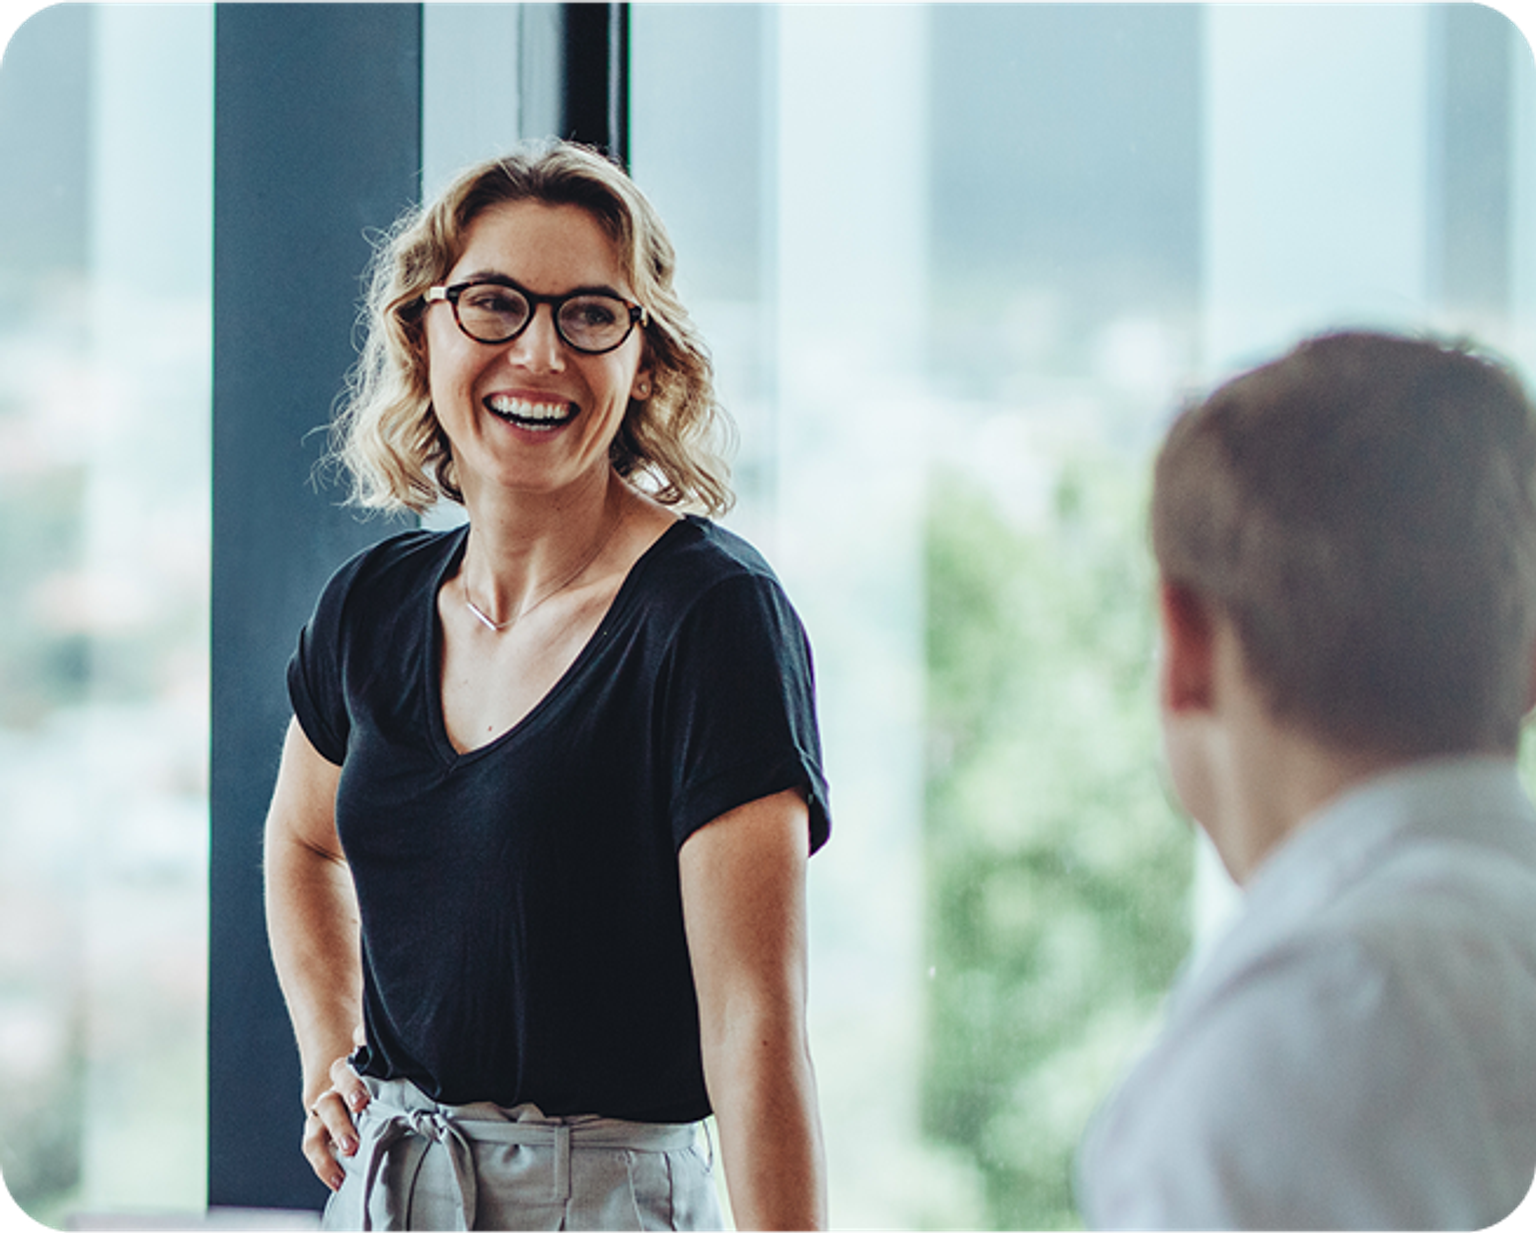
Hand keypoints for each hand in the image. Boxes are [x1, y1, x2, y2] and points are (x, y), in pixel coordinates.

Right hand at [303, 1055, 370, 1190]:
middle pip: (331, 1100)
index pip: (344, 1073)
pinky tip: (338, 1180)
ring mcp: (323, 1113)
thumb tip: (369, 1036)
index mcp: (348, 1070)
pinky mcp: (318, 1133)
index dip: (352, 1084)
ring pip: (318, 1126)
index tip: (363, 1100)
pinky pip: (314, 1147)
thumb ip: (377, 1046)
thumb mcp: (381, 1056)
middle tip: (357, 1124)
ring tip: (350, 1153)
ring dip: (333, 1140)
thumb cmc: (377, 1068)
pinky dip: (324, 1165)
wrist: (354, 1079)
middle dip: (341, 1118)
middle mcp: (333, 1091)